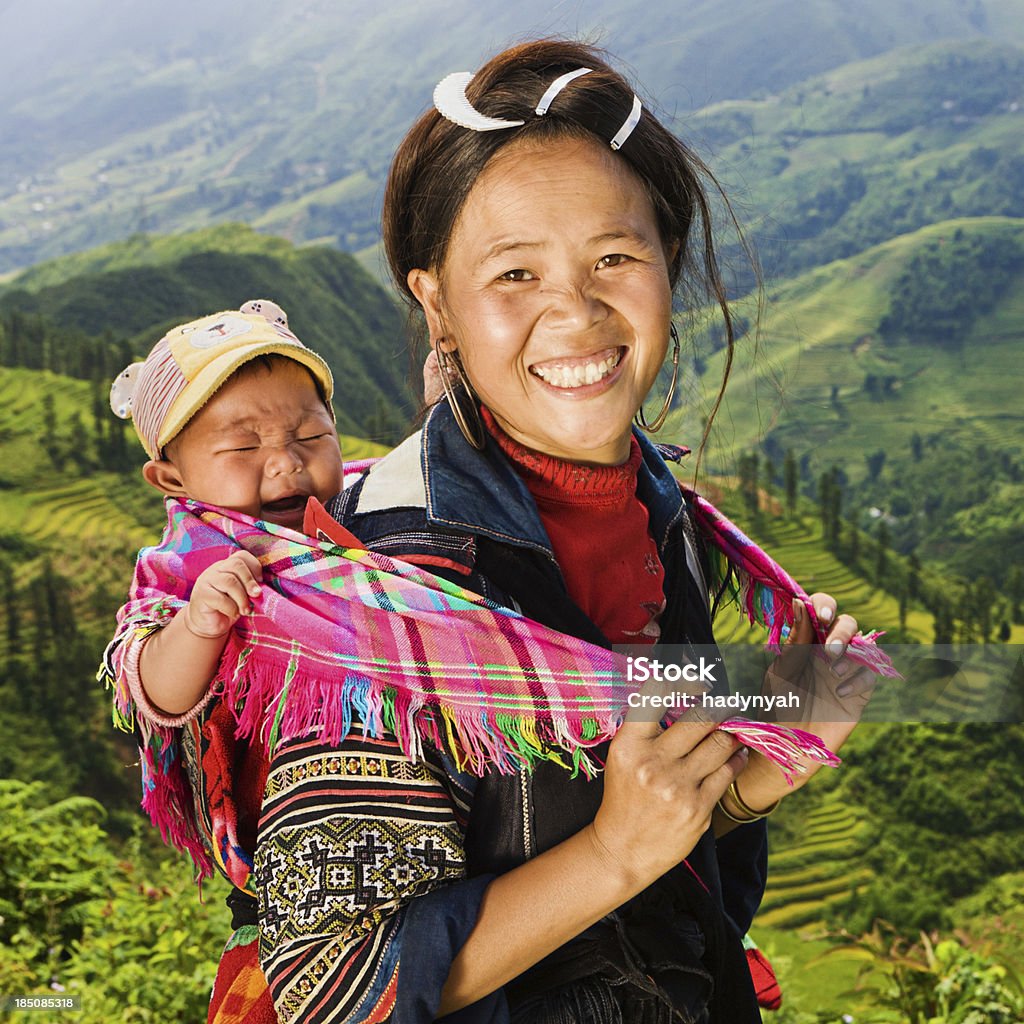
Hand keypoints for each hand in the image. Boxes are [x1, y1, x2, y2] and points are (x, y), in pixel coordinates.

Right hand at [184, 551, 262, 638]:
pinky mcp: (201, 595)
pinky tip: (233, 614)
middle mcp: (215, 570)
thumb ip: (250, 588)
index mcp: (227, 566)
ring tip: (245, 610)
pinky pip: (220, 598)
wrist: (207, 625)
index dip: (254, 566)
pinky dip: (232, 608)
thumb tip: (260, 590)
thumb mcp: (242, 595)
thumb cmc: (228, 608)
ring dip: (242, 598)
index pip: (241, 556)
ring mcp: (206, 581)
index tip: (261, 582)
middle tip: (256, 596)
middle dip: (250, 581)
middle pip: (236, 564)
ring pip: (229, 581)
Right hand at [590, 698, 748, 887]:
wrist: (622, 848)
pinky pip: (727, 771)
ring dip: (732, 732)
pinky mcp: (698, 808)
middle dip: (721, 706)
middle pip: (700, 717)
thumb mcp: (624, 756)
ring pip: (720, 743)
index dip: (683, 681)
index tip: (699, 683)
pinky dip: (736, 758)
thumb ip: (647, 728)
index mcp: (629, 745)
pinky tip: (736, 754)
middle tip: (728, 703)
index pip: (657, 695)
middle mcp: (652, 763)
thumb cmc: (625, 796)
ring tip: (735, 727)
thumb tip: (685, 695)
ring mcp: (677, 787)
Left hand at [734, 592, 877, 809]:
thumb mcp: (781, 671)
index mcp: (805, 640)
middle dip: (842, 631)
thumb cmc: (777, 706)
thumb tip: (800, 603)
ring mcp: (845, 670)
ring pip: (864, 645)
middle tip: (829, 650)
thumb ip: (795, 641)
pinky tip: (840, 692)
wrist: (786, 744)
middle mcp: (827, 651)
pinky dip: (859, 679)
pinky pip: (870, 675)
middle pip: (847, 623)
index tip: (820, 616)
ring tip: (832, 671)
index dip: (824, 606)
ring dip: (852, 653)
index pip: (820, 611)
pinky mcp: (858, 692)